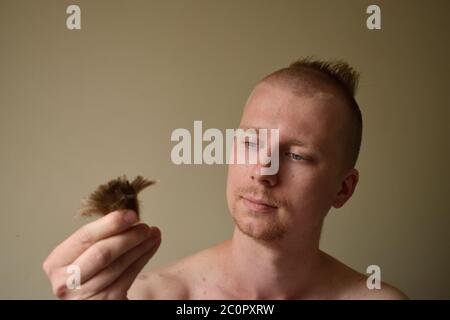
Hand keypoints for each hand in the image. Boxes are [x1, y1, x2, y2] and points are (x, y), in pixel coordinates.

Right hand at [42, 210, 160, 298]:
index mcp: (56, 262)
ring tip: (152, 233)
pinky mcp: (104, 302)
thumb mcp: (84, 253)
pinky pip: (128, 277)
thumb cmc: (90, 272)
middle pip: (101, 253)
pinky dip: (143, 259)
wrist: (94, 299)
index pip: (84, 237)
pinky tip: (151, 246)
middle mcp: (65, 282)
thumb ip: (99, 237)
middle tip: (144, 226)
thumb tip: (127, 215)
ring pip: (118, 265)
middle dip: (127, 237)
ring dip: (139, 246)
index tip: (130, 214)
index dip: (110, 224)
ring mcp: (83, 296)